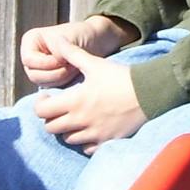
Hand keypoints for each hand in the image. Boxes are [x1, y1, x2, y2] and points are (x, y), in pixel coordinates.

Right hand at [20, 16, 131, 88]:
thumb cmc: (82, 35)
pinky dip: (64, 83)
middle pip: (34, 75)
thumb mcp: (69, 41)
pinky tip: (74, 73)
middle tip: (73, 66)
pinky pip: (51, 88)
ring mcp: (38, 68)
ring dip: (61, 78)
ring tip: (75, 68)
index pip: (29, 60)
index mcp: (31, 40)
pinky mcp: (48, 78)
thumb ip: (59, 54)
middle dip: (56, 73)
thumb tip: (54, 65)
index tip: (65, 59)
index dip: (47, 63)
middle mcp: (31, 55)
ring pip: (42, 84)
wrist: (95, 40)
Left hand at [31, 39, 145, 150]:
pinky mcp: (107, 142)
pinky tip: (90, 129)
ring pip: (67, 139)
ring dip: (67, 129)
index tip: (48, 97)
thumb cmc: (121, 77)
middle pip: (51, 128)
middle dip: (51, 117)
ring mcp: (94, 134)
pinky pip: (86, 148)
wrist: (149, 93)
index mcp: (75, 102)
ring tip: (74, 118)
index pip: (41, 111)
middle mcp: (81, 121)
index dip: (40, 104)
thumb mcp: (95, 63)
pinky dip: (84, 141)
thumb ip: (73, 54)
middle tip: (59, 108)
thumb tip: (57, 40)